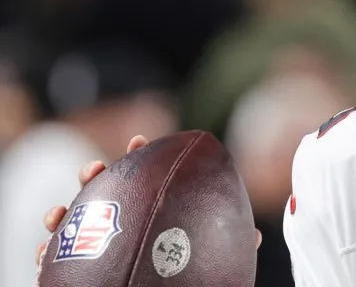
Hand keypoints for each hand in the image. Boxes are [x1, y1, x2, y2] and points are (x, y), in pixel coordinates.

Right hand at [35, 135, 262, 265]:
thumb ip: (223, 244)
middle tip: (94, 169)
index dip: (140, 156)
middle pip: (105, 191)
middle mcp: (121, 222)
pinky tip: (41, 251)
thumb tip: (255, 237)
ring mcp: (97, 243)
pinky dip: (47, 252)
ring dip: (64, 211)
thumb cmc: (183, 277)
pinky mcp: (79, 266)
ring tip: (58, 212)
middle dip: (96, 175)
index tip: (139, 142)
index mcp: (151, 210)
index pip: (144, 177)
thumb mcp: (204, 259)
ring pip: (74, 221)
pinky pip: (56, 258)